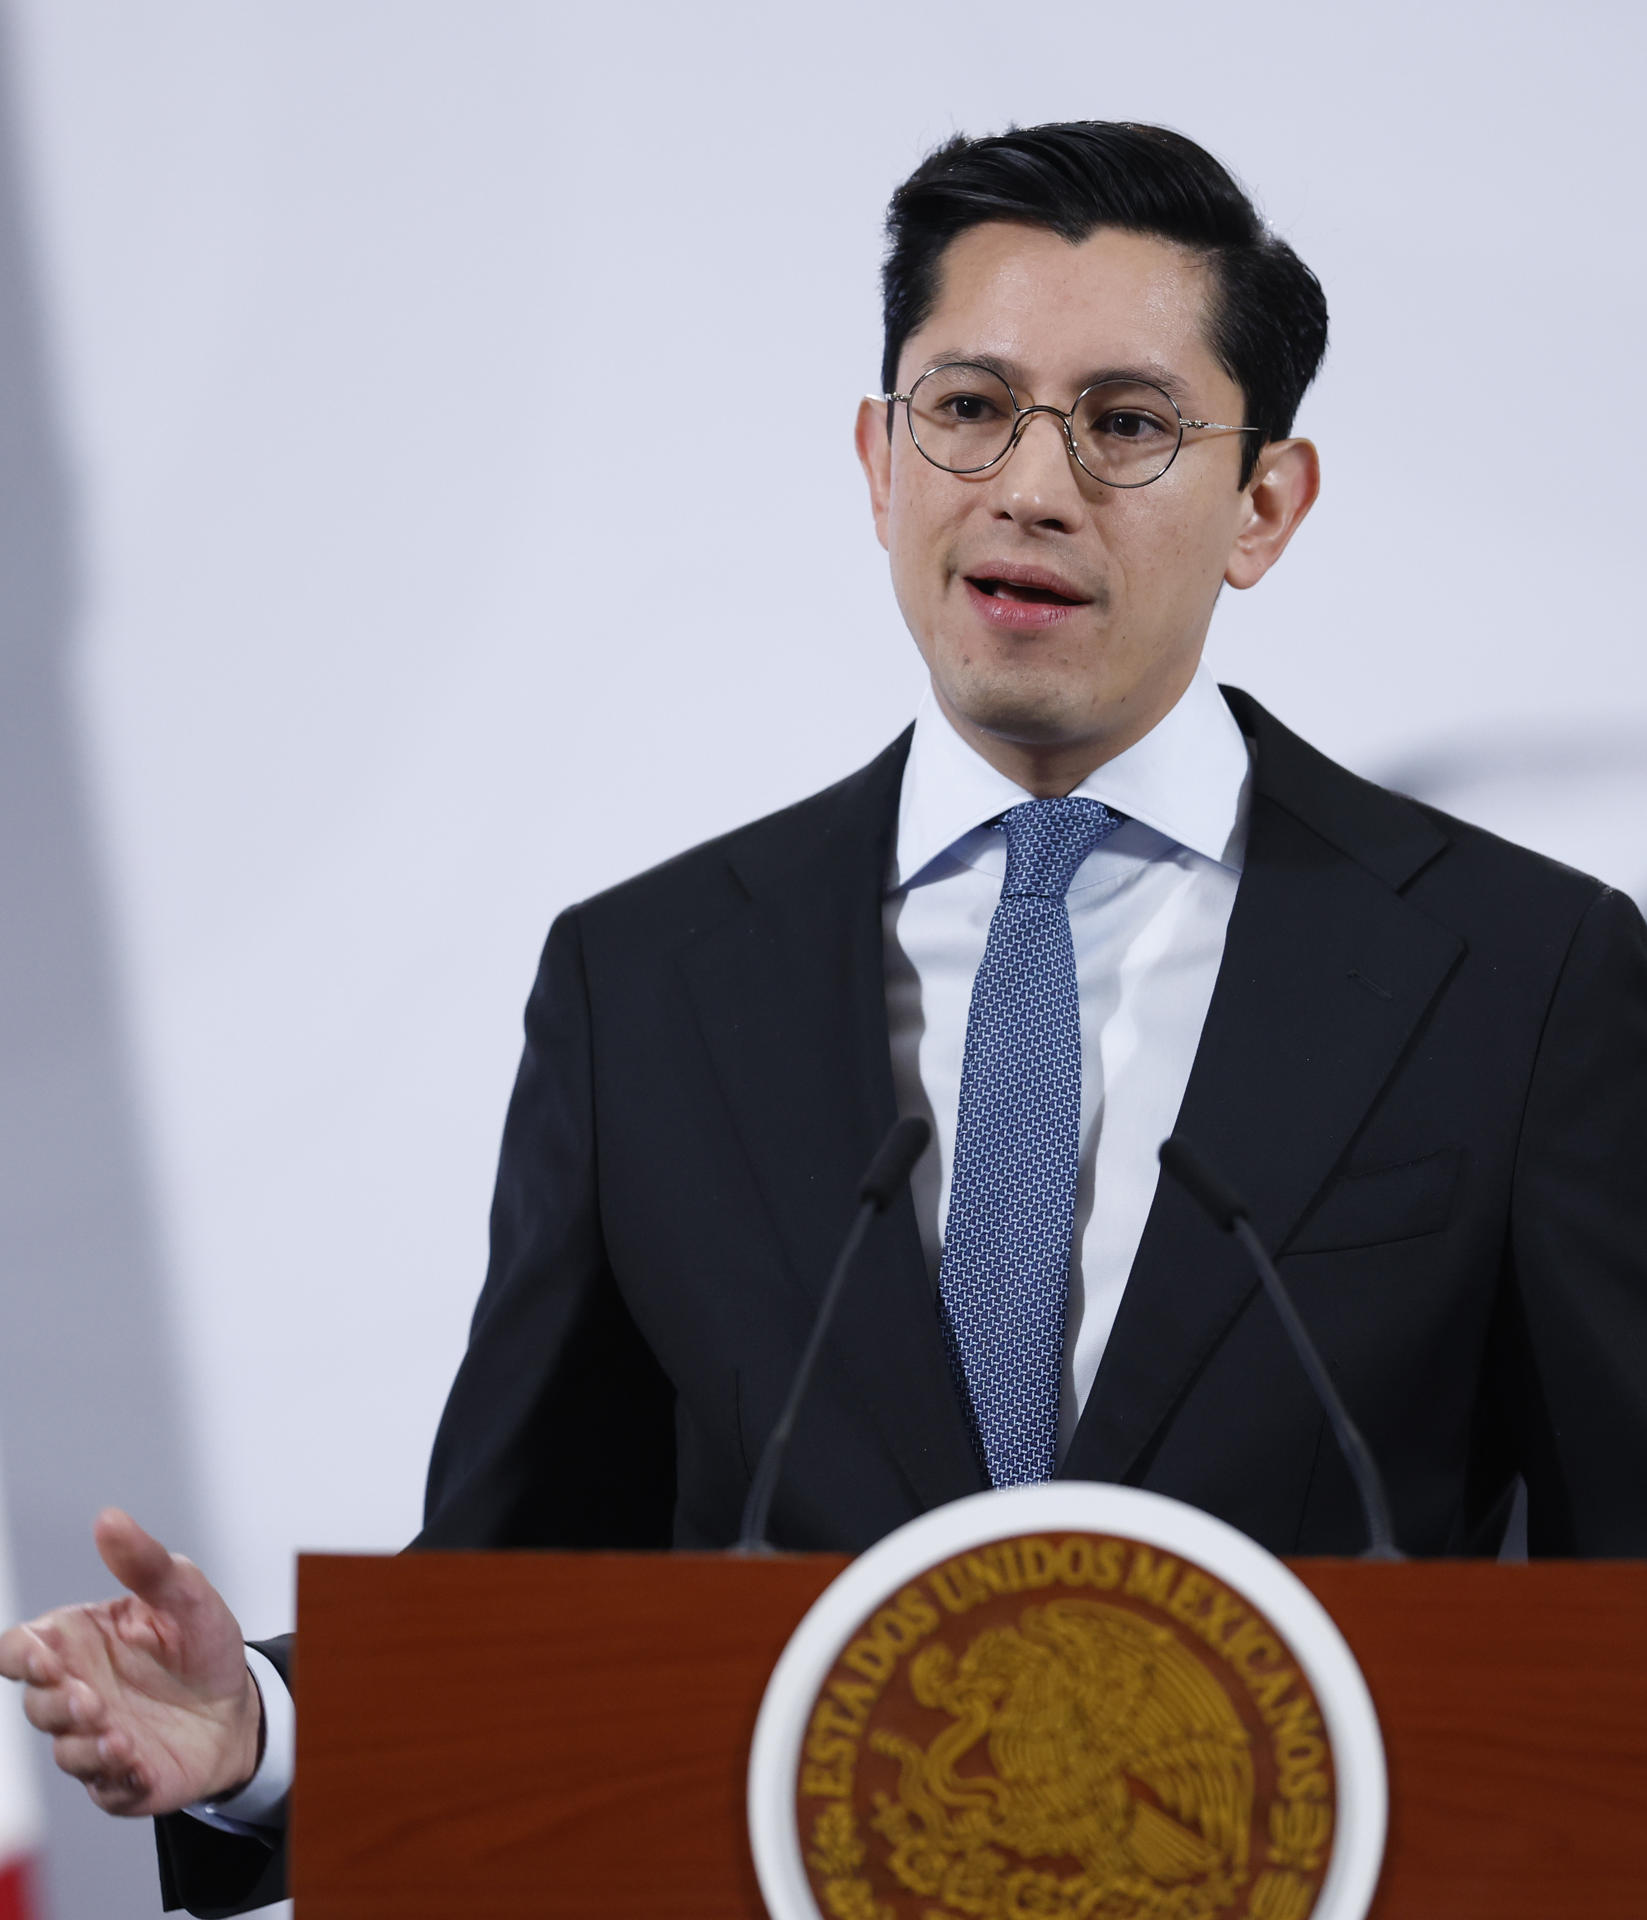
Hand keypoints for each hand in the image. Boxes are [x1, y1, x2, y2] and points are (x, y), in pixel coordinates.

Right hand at [0, 1510, 261, 1816]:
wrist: (242, 1703)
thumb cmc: (203, 1643)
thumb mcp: (185, 1594)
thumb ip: (145, 1563)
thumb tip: (109, 1518)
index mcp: (78, 1643)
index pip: (19, 1649)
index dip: (21, 1657)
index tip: (43, 1659)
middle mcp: (76, 1692)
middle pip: (37, 1703)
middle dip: (58, 1705)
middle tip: (91, 1700)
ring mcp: (93, 1739)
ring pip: (66, 1751)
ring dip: (88, 1747)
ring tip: (121, 1738)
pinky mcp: (121, 1780)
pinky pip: (105, 1788)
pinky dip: (118, 1780)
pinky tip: (139, 1767)